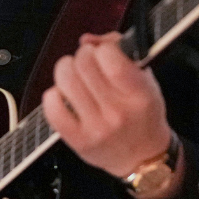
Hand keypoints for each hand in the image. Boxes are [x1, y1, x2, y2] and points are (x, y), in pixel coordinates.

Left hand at [42, 32, 175, 178]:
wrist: (143, 159)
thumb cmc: (143, 116)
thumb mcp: (146, 81)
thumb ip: (123, 53)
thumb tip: (88, 39)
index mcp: (139, 94)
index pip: (110, 57)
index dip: (102, 47)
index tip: (104, 52)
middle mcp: (118, 112)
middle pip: (84, 64)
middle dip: (82, 56)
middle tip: (87, 63)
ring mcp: (95, 128)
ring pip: (65, 81)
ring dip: (65, 70)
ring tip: (73, 75)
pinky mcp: (77, 141)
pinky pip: (52, 109)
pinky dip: (53, 95)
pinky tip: (63, 95)